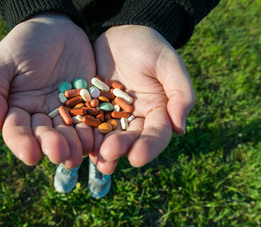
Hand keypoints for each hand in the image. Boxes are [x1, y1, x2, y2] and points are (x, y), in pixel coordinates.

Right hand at [0, 14, 95, 167]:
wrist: (55, 27)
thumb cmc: (24, 43)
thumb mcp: (2, 62)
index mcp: (18, 108)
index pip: (17, 131)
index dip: (23, 144)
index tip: (31, 155)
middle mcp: (41, 114)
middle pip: (45, 136)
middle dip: (52, 147)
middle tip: (60, 155)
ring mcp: (65, 110)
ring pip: (68, 133)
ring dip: (74, 145)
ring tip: (79, 154)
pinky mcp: (86, 103)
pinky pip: (89, 119)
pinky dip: (93, 130)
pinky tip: (95, 140)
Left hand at [91, 25, 194, 173]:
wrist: (122, 33)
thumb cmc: (149, 46)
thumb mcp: (168, 63)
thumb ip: (180, 93)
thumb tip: (181, 128)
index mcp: (158, 110)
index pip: (157, 134)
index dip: (149, 148)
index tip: (137, 158)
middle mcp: (136, 117)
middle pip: (131, 139)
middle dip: (121, 149)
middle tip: (108, 156)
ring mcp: (113, 114)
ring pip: (109, 135)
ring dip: (102, 149)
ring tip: (95, 160)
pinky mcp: (95, 107)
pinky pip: (90, 121)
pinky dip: (86, 133)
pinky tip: (79, 142)